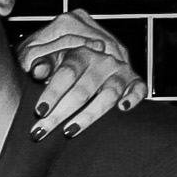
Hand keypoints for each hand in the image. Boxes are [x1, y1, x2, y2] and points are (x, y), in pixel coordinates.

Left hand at [16, 9, 149, 139]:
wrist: (79, 57)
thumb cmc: (53, 59)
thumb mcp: (40, 53)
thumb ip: (40, 61)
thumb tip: (38, 70)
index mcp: (79, 45)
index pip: (67, 71)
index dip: (53, 92)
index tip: (40, 111)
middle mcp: (102, 54)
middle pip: (84, 87)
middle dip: (62, 112)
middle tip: (43, 130)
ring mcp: (119, 66)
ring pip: (109, 93)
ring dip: (89, 115)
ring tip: (69, 131)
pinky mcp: (133, 79)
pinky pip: (138, 88)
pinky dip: (133, 97)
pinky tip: (123, 109)